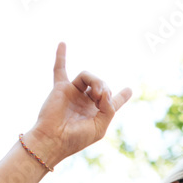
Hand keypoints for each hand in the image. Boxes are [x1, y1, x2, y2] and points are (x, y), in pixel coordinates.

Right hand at [23, 44, 131, 167]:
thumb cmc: (76, 138)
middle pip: (103, 86)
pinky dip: (61, 56)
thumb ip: (109, 109)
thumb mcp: (100, 127)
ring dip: (96, 81)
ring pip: (89, 77)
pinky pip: (60, 69)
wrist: (53, 139)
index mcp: (98, 113)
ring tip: (96, 93)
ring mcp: (74, 94)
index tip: (129, 90)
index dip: (122, 97)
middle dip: (106, 90)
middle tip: (102, 98)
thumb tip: (105, 91)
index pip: (112, 102)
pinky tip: (62, 43)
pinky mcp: (61, 88)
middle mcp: (87, 102)